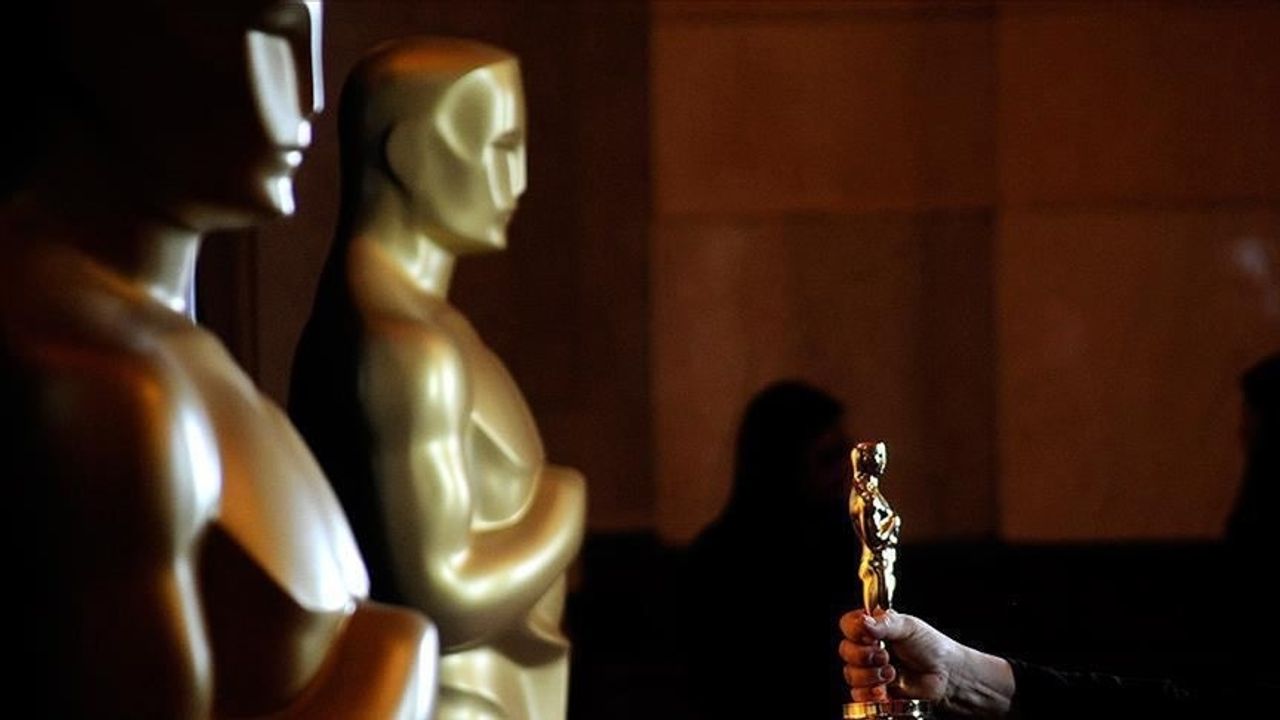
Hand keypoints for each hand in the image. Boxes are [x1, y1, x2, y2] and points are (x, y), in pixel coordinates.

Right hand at [838, 609, 1014, 717]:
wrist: (948, 677)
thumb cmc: (933, 648)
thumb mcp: (909, 626)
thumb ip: (885, 622)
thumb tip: (865, 622)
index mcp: (874, 628)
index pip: (848, 625)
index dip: (854, 631)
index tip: (869, 636)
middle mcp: (868, 649)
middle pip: (846, 651)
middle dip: (864, 656)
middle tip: (885, 656)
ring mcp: (870, 672)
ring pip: (851, 674)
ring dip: (870, 675)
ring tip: (891, 673)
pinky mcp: (874, 692)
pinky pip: (858, 694)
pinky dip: (871, 693)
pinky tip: (886, 690)